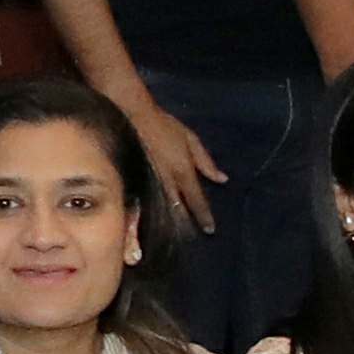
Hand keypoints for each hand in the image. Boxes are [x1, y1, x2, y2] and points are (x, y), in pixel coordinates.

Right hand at [109, 85, 228, 237]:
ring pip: (160, 209)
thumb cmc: (163, 125)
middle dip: (185, 225)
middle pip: (178, 209)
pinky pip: (143, 202)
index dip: (203, 215)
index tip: (210, 230)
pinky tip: (150, 224)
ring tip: (174, 238)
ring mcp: (148, 181)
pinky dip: (149, 215)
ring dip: (168, 224)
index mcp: (182, 170)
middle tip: (192, 239)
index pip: (196, 199)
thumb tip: (222, 179)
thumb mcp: (190, 139)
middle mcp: (166, 180)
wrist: (130, 114)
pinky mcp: (133, 180)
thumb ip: (205, 161)